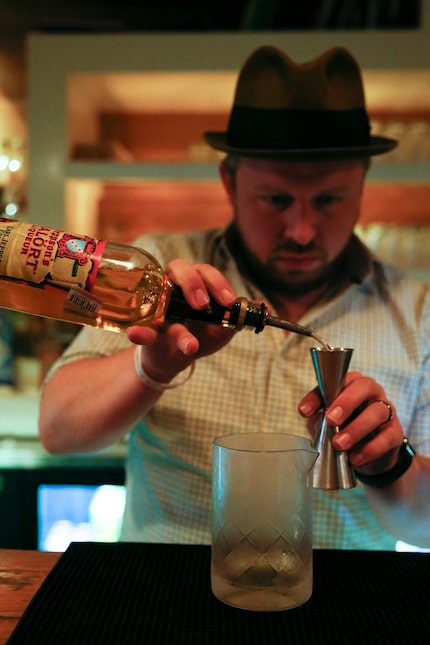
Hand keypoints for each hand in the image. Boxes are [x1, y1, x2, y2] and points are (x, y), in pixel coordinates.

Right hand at [126, 259, 236, 381]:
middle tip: (204, 305)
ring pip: (160, 298)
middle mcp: (172, 287)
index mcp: (193, 285)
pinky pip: (139, 327)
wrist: (175, 360)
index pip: (205, 272)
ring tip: (188, 339)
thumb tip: (261, 307)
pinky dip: (138, 332)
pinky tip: (138, 334)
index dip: (218, 282)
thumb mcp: (222, 329)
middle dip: (194, 284)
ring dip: (170, 312)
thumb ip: (238, 318)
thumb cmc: (199, 335)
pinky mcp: (144, 328)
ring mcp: (155, 306)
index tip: (229, 301)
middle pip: (180, 269)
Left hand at [298, 371, 404, 475]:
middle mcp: (371, 392)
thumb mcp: (326, 424)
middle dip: (346, 403)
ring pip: (376, 412)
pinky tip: (355, 459)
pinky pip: (387, 437)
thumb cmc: (344, 429)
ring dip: (356, 428)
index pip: (335, 381)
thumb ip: (319, 419)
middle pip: (363, 387)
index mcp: (351, 384)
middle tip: (330, 420)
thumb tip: (312, 420)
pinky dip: (370, 449)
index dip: (318, 396)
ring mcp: (387, 411)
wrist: (369, 455)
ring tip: (339, 444)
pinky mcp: (395, 432)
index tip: (303, 412)